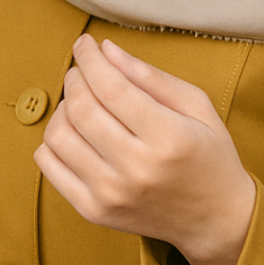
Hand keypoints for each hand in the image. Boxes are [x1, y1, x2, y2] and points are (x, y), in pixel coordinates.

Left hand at [34, 34, 256, 264]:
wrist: (212, 219)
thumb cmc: (207, 157)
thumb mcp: (196, 107)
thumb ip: (150, 77)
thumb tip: (105, 50)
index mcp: (167, 137)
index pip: (111, 87)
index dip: (90, 60)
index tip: (85, 45)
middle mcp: (135, 169)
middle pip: (81, 110)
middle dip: (75, 80)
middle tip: (81, 71)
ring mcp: (111, 195)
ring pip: (59, 138)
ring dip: (61, 110)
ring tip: (79, 103)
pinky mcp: (93, 211)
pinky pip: (50, 168)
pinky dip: (51, 143)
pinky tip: (71, 134)